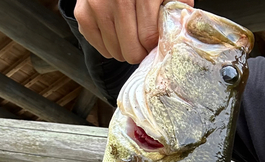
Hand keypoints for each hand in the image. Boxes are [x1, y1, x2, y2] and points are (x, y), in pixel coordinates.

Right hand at [74, 0, 193, 63]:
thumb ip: (178, 6)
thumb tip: (182, 30)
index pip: (148, 39)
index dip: (154, 46)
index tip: (156, 42)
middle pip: (130, 50)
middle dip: (140, 51)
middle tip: (144, 43)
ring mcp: (96, 5)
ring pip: (115, 52)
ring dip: (125, 49)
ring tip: (131, 35)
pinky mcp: (83, 13)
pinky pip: (100, 47)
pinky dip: (110, 46)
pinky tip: (117, 32)